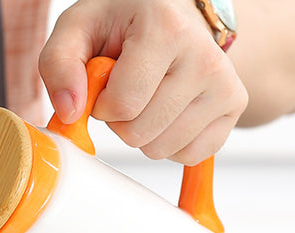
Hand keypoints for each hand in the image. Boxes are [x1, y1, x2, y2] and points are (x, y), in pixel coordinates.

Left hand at [39, 0, 247, 164]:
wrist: (175, 16)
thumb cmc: (124, 24)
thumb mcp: (79, 29)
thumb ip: (59, 65)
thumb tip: (69, 113)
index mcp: (166, 28)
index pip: (122, 105)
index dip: (101, 105)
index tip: (105, 83)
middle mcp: (205, 56)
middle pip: (140, 133)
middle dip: (121, 121)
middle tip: (128, 89)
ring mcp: (225, 84)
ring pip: (161, 149)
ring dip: (143, 133)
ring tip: (148, 96)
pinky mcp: (234, 107)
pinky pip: (188, 155)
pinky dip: (169, 142)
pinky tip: (168, 110)